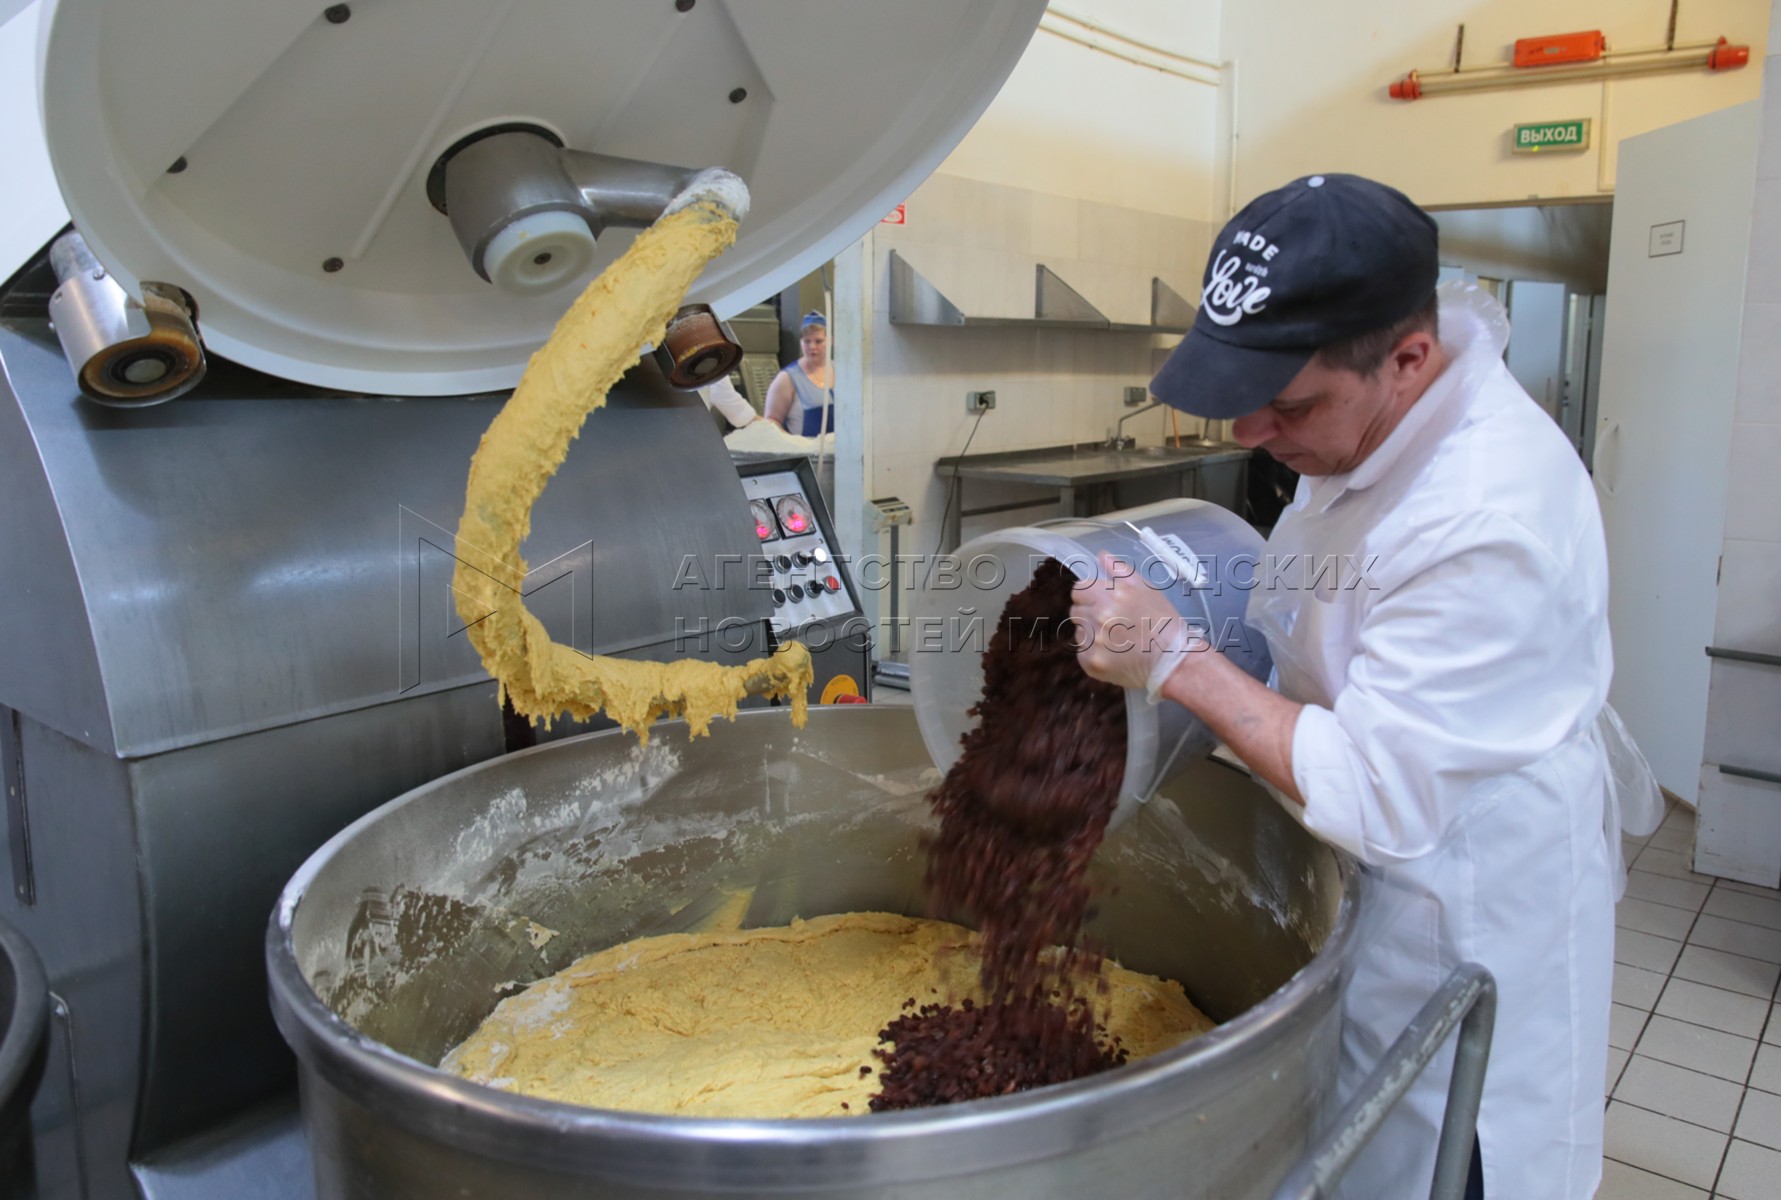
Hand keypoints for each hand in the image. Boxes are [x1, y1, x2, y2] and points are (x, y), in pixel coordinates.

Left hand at [1070, 552, 1207, 699]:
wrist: (1173, 659)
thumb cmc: (1162, 621)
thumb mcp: (1147, 588)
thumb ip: (1120, 569)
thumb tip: (1101, 555)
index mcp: (1110, 595)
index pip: (1079, 590)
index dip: (1088, 595)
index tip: (1099, 602)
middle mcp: (1099, 617)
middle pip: (1076, 611)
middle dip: (1090, 614)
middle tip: (1112, 623)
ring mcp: (1094, 642)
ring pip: (1080, 632)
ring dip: (1092, 634)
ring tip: (1116, 639)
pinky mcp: (1092, 663)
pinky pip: (1082, 652)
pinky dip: (1095, 652)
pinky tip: (1114, 653)